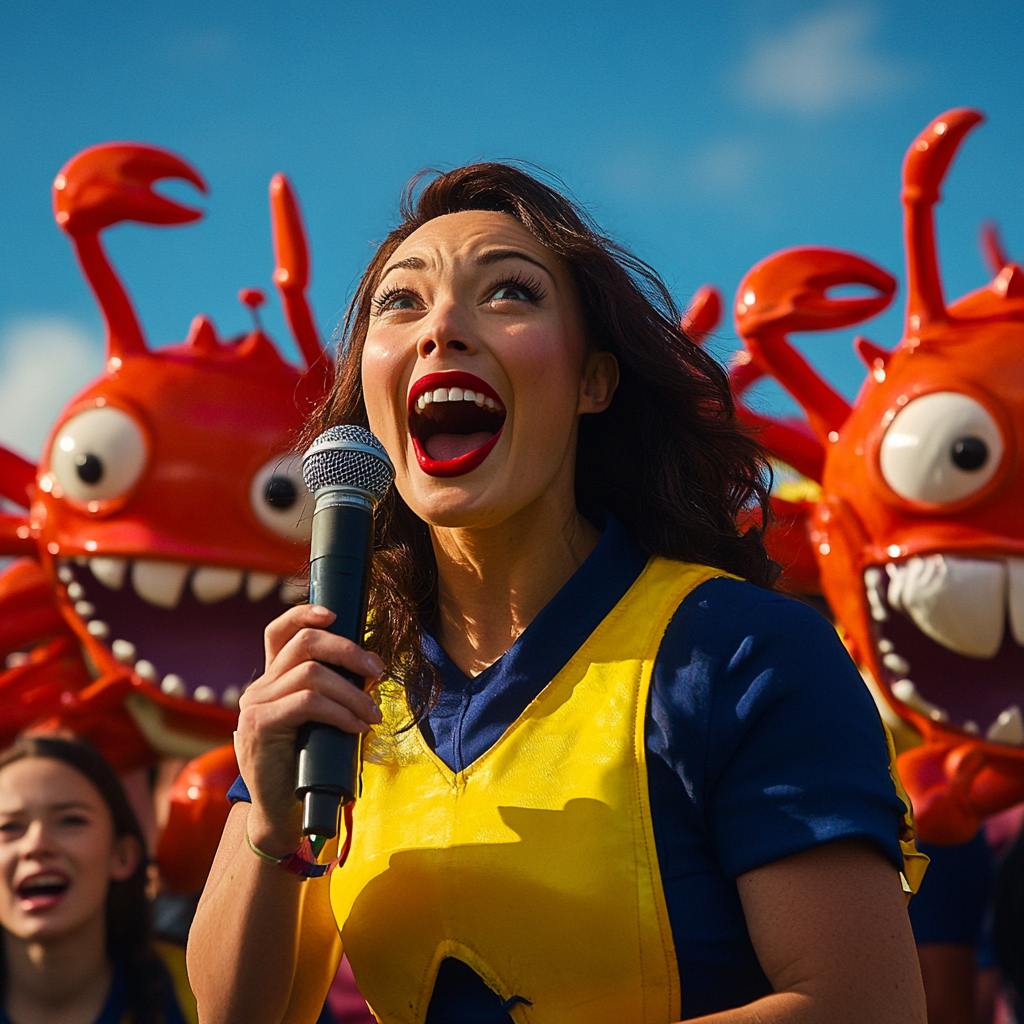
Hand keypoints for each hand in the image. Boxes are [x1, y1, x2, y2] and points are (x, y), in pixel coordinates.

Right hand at [235, 605, 383, 853]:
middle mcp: (258, 687)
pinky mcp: (259, 726)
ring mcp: (254, 705)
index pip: (279, 631)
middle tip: (378, 671)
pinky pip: (307, 703)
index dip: (305, 613)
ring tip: (373, 715)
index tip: (336, 614)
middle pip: (304, 642)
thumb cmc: (309, 767)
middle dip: (348, 650)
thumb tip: (372, 669)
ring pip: (311, 674)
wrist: (282, 815)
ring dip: (352, 691)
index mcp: (272, 681)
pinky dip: (340, 711)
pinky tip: (358, 727)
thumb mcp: (322, 723)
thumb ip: (333, 694)